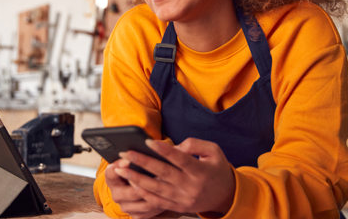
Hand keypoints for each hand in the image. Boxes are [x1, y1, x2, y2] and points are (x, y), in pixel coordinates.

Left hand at [113, 138, 235, 215]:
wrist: (226, 196)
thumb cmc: (217, 169)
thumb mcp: (213, 152)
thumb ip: (195, 144)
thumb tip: (174, 146)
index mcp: (200, 171)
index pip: (179, 159)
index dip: (163, 150)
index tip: (147, 141)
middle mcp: (190, 187)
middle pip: (163, 173)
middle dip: (142, 162)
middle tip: (125, 153)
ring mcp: (183, 199)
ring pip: (156, 189)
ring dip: (136, 178)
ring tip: (121, 170)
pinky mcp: (178, 207)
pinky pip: (158, 201)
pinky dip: (144, 193)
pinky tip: (132, 184)